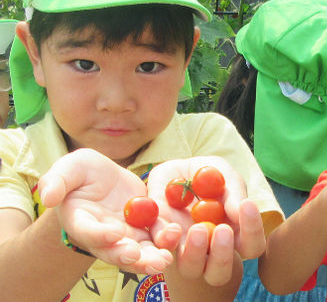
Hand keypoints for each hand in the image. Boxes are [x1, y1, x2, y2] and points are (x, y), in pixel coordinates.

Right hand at [38, 148, 172, 273]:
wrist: (104, 177)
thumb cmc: (82, 173)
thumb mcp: (69, 169)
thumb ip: (57, 181)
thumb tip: (47, 196)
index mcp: (81, 222)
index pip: (88, 232)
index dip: (99, 235)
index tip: (113, 233)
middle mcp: (103, 235)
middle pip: (115, 252)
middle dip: (129, 257)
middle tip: (142, 257)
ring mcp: (126, 235)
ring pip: (139, 252)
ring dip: (151, 258)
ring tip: (164, 259)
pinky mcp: (145, 228)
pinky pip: (156, 238)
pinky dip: (166, 241)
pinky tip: (176, 237)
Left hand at [147, 156, 265, 285]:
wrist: (175, 170)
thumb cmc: (209, 175)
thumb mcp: (224, 174)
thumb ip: (233, 192)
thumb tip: (240, 210)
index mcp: (234, 236)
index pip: (251, 246)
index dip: (253, 231)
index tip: (247, 204)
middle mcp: (210, 251)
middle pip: (220, 273)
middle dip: (223, 255)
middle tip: (222, 229)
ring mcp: (184, 250)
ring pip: (191, 269)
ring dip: (195, 253)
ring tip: (198, 228)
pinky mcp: (161, 240)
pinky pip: (162, 249)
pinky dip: (167, 240)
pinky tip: (173, 228)